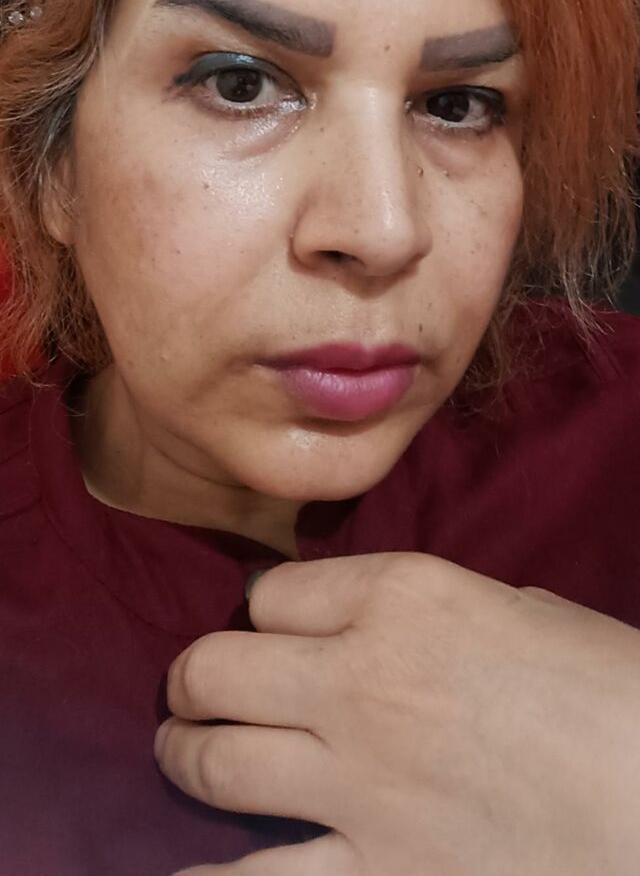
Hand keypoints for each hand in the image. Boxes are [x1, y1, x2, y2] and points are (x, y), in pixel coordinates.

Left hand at [155, 552, 639, 874]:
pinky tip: (179, 873)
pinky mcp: (376, 874)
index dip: (265, 610)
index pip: (273, 592)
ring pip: (215, 758)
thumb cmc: (612, 690)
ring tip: (179, 750)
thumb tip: (391, 629)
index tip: (270, 627)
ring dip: (183, 752)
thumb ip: (435, 615)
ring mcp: (359, 782)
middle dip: (197, 674)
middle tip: (195, 685)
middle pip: (221, 664)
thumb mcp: (521, 613)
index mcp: (402, 596)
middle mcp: (359, 678)